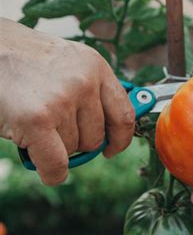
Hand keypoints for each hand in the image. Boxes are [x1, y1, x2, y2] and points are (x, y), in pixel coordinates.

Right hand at [0, 18, 134, 185]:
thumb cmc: (26, 62)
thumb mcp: (69, 64)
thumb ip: (93, 90)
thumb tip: (114, 130)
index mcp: (96, 66)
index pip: (124, 114)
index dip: (120, 139)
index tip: (112, 149)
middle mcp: (84, 82)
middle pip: (96, 138)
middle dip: (76, 141)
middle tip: (52, 127)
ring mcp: (62, 100)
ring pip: (73, 150)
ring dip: (55, 147)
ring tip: (35, 123)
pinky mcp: (38, 119)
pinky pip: (57, 165)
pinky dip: (52, 172)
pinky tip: (43, 166)